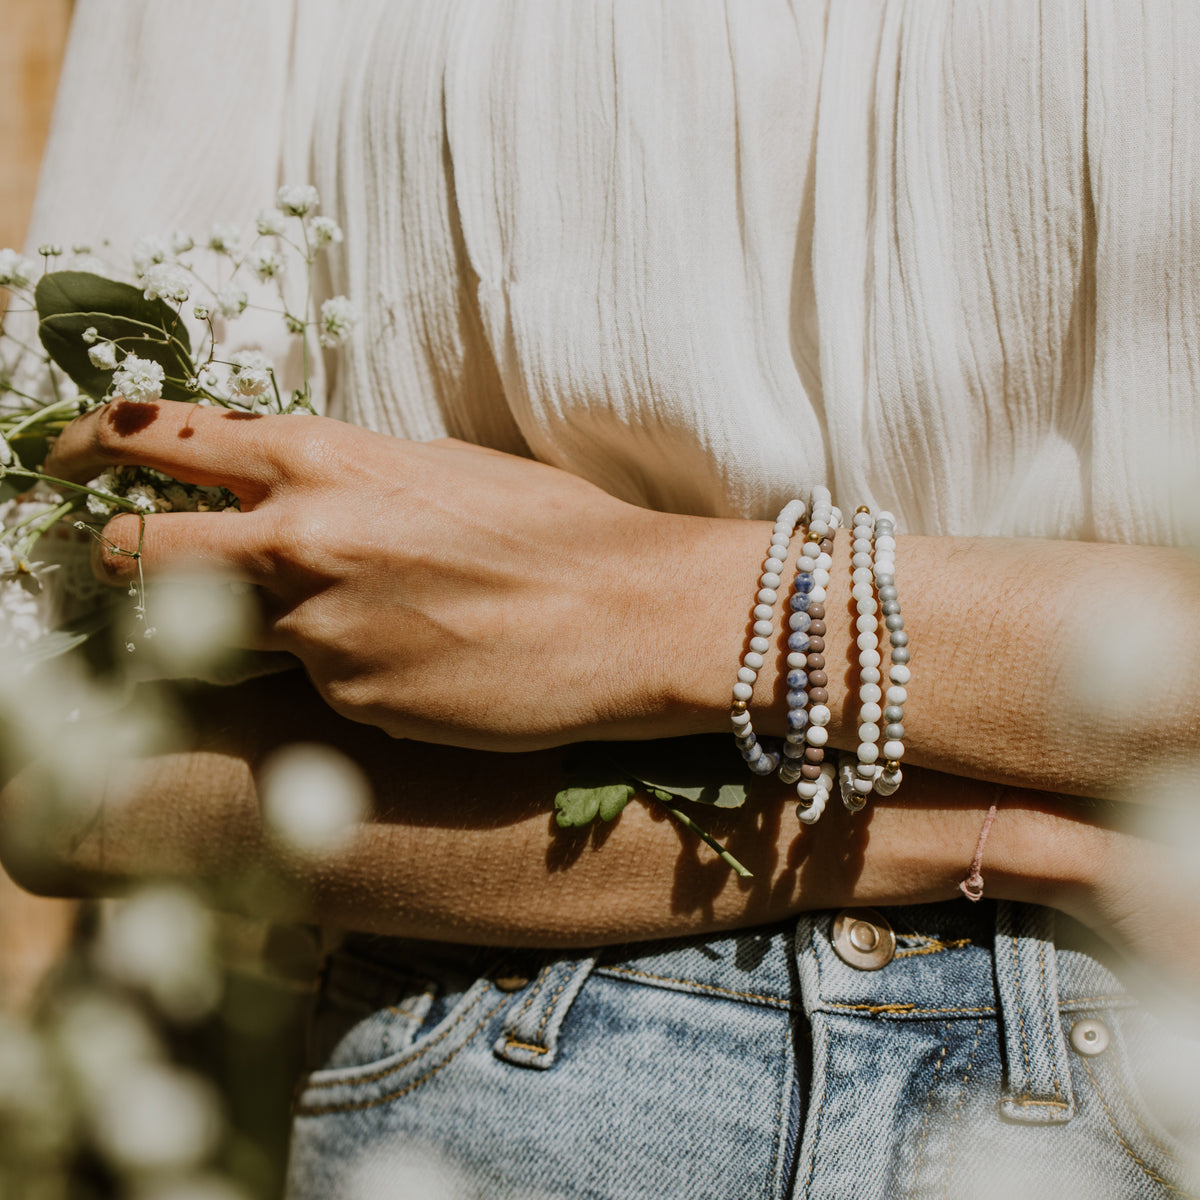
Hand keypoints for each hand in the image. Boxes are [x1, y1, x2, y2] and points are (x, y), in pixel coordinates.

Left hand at [47, 400, 736, 748]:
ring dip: (231, 632)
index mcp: (321, 458)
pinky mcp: (352, 705)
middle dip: (115, 560)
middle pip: (132, 552)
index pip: (157, 433)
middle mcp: (299, 541)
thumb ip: (342, 476)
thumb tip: (280, 485)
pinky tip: (409, 664)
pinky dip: (330, 678)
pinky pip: (307, 689)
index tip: (63, 464)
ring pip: (211, 637)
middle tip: (134, 571)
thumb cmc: (553, 527)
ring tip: (324, 623)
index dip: (90, 444)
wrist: (630, 615)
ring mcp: (319, 632)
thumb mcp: (437, 467)